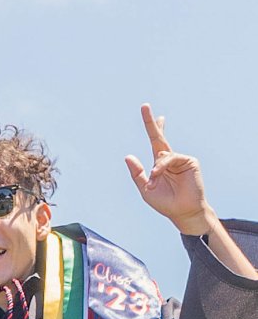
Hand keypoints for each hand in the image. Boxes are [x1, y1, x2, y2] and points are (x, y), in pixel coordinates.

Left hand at [125, 103, 210, 230]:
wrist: (182, 212)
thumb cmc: (165, 203)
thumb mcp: (146, 189)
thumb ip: (137, 173)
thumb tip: (128, 156)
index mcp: (160, 163)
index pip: (156, 141)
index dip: (155, 127)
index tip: (151, 112)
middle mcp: (170, 159)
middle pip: (159, 137)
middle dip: (152, 123)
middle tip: (144, 106)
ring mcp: (181, 159)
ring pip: (161, 154)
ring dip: (156, 168)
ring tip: (155, 181)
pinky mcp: (190, 161)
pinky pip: (170, 158)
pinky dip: (162, 166)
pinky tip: (159, 176)